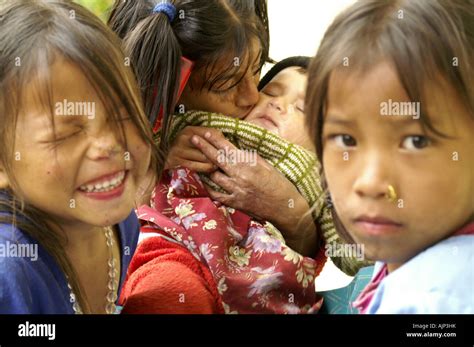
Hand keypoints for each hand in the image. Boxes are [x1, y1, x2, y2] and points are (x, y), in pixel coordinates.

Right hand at [165, 126, 221, 172]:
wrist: (163, 157)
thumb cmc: (183, 147)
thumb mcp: (193, 137)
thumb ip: (208, 135)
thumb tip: (224, 140)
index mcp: (190, 129)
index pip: (212, 133)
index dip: (221, 141)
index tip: (227, 148)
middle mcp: (184, 138)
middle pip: (209, 147)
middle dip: (218, 154)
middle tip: (226, 159)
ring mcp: (180, 150)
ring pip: (205, 158)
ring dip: (214, 162)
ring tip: (219, 164)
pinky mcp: (178, 162)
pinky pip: (198, 167)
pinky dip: (207, 168)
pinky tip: (211, 169)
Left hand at [191, 131, 318, 255]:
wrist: (285, 207)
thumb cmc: (279, 184)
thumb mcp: (267, 166)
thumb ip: (251, 158)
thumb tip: (238, 150)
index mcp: (249, 164)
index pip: (228, 149)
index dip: (215, 140)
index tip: (206, 132)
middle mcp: (240, 176)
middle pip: (216, 159)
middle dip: (203, 147)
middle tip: (193, 138)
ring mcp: (236, 190)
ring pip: (213, 176)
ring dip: (205, 167)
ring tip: (197, 160)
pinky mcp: (235, 203)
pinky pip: (217, 194)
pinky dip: (209, 188)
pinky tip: (204, 182)